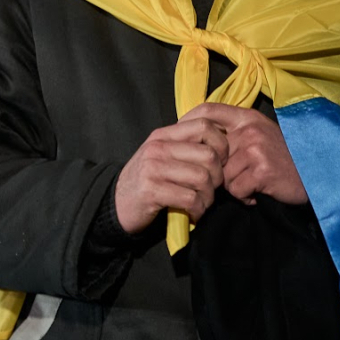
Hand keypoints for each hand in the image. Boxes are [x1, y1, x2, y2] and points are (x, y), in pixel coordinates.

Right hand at [113, 106, 229, 232]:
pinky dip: (198, 210)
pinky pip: (190, 199)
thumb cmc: (146, 180)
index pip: (205, 125)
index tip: (219, 162)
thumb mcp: (162, 155)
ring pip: (202, 178)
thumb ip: (185, 146)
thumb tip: (223, 144)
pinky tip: (193, 213)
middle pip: (209, 155)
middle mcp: (158, 147)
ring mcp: (153, 168)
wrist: (116, 204)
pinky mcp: (151, 191)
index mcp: (163, 135)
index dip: (222, 145)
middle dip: (218, 177)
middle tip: (211, 189)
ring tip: (202, 203)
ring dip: (208, 196)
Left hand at [190, 103, 308, 205]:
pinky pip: (236, 189)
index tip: (181, 137)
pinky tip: (258, 192)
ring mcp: (256, 149)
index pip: (208, 109)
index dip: (189, 121)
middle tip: (236, 176)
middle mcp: (250, 129)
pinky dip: (245, 196)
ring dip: (234, 185)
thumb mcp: (259, 135)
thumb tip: (198, 140)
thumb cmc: (284, 158)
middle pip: (210, 152)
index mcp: (247, 118)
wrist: (315, 176)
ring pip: (222, 174)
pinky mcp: (261, 170)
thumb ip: (233, 134)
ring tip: (252, 183)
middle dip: (218, 169)